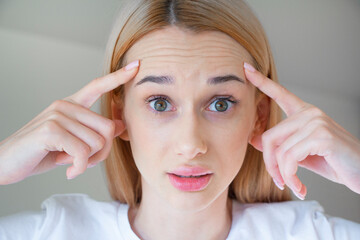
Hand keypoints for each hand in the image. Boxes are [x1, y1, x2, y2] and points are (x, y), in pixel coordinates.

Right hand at [0, 60, 139, 183]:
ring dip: (89, 162)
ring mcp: (57, 115)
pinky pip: (83, 152)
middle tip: (85, 161)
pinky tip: (68, 170)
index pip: (98, 86)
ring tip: (71, 163)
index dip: (118, 77)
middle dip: (102, 152)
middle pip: (108, 128)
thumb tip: (120, 125)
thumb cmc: (41, 152)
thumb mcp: (72, 141)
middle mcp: (65, 105)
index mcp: (71, 105)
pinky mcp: (51, 130)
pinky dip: (80, 167)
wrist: (5, 162)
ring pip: (97, 143)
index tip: (136, 66)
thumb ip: (94, 132)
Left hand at [244, 62, 359, 199]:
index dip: (262, 82)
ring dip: (282, 174)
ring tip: (292, 184)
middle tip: (278, 181)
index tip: (246, 69)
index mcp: (305, 113)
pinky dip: (290, 176)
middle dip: (270, 164)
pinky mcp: (321, 136)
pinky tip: (300, 186)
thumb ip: (281, 145)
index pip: (280, 93)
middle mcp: (310, 112)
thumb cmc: (333, 163)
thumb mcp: (301, 153)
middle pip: (269, 137)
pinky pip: (290, 158)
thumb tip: (253, 139)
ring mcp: (316, 122)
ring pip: (279, 150)